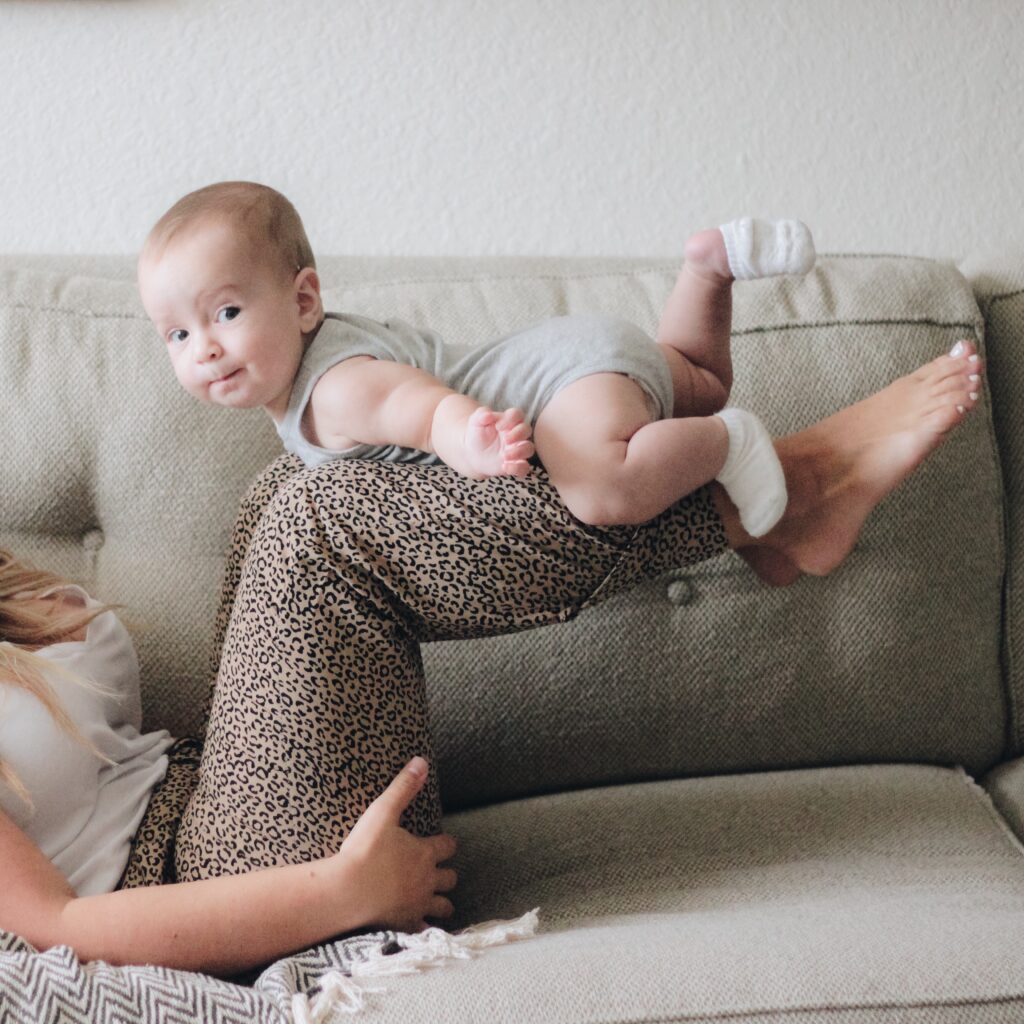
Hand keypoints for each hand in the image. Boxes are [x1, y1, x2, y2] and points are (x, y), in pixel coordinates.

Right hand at [333, 757, 457, 932]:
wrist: (344, 892)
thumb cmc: (362, 851)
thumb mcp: (382, 812)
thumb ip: (403, 787)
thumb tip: (422, 761)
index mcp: (425, 853)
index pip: (448, 846)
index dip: (446, 844)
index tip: (443, 843)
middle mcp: (427, 880)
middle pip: (450, 878)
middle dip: (446, 874)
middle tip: (436, 871)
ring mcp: (418, 905)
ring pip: (444, 906)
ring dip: (442, 901)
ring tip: (435, 899)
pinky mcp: (406, 925)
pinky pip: (425, 930)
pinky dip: (425, 927)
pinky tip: (420, 926)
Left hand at [463, 406, 534, 477]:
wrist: (473, 453)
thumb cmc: (477, 434)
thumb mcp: (475, 422)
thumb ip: (481, 414)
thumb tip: (489, 415)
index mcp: (508, 421)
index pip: (517, 414)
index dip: (510, 419)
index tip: (497, 426)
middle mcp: (516, 434)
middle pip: (526, 429)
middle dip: (518, 434)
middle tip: (506, 440)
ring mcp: (517, 449)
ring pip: (529, 448)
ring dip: (519, 452)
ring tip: (504, 455)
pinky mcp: (515, 464)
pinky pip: (524, 467)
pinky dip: (517, 468)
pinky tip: (504, 467)